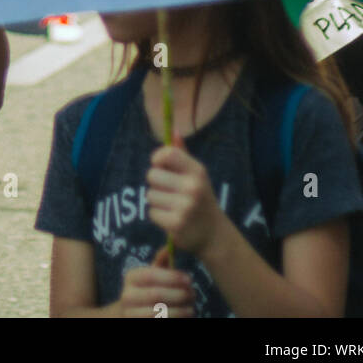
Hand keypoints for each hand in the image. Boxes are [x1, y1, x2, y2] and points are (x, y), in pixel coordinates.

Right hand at [114, 250, 193, 318]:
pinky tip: (184, 316)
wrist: (132, 313)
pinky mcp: (136, 324)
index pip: (151, 275)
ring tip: (191, 308)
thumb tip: (170, 247)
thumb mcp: (153, 275)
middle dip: (178, 294)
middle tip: (193, 294)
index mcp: (131, 277)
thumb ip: (162, 262)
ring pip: (158, 313)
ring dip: (179, 311)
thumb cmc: (148, 290)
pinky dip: (175, 319)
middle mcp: (127, 295)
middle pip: (156, 294)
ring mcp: (130, 313)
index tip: (189, 279)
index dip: (172, 277)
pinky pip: (159, 323)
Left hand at [146, 140, 222, 257]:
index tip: (161, 166)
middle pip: (152, 175)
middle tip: (169, 191)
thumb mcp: (196, 174)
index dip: (158, 158)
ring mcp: (185, 207)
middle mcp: (192, 187)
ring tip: (172, 205)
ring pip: (150, 195)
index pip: (167, 154)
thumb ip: (182, 153)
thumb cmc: (200, 197)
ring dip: (157, 201)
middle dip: (156, 183)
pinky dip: (158, 216)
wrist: (213, 233)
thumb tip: (173, 130)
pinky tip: (171, 218)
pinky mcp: (176, 225)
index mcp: (197, 171)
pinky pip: (152, 213)